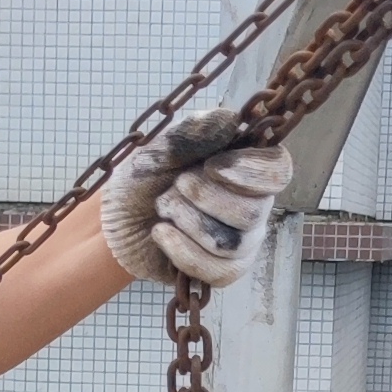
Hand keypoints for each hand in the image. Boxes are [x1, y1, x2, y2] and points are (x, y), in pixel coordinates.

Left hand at [101, 113, 292, 287]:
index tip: (210, 166)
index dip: (249, 171)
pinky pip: (219, 271)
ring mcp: (242, 242)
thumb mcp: (160, 148)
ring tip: (164, 209)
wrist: (114, 221)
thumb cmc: (142, 180)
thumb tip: (230, 120)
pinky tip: (161, 233)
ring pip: (234, 243)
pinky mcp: (224, 271)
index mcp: (245, 167)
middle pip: (254, 211)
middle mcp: (253, 205)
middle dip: (204, 198)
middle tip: (175, 186)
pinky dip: (181, 249)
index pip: (278, 170)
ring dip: (187, 221)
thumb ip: (193, 132)